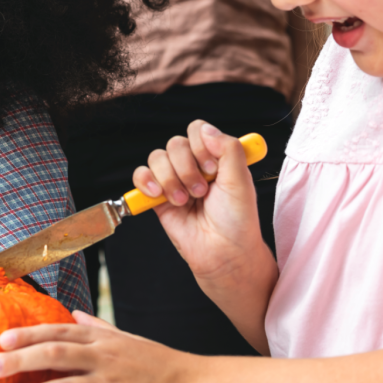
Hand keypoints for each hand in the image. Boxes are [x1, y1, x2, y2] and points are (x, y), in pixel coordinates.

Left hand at [0, 311, 194, 382]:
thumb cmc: (160, 365)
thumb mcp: (129, 339)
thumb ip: (99, 328)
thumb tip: (75, 312)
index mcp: (103, 341)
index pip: (60, 331)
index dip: (29, 334)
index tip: (2, 338)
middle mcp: (103, 359)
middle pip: (56, 353)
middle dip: (20, 359)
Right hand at [132, 121, 263, 281]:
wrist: (223, 254)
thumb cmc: (237, 221)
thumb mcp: (241, 180)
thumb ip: (228, 148)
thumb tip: (206, 129)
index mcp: (216, 157)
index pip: (197, 130)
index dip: (200, 145)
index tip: (212, 169)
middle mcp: (194, 166)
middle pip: (175, 143)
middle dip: (186, 168)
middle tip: (201, 191)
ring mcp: (174, 180)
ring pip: (157, 157)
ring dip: (170, 178)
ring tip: (184, 200)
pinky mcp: (157, 198)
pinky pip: (140, 175)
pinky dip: (146, 181)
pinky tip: (159, 194)